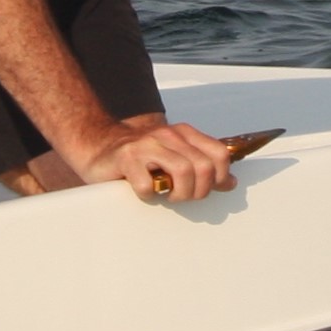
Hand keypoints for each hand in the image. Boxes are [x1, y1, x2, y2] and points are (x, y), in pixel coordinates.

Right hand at [74, 117, 238, 202]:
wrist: (100, 147)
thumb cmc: (141, 158)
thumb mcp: (176, 156)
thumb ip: (202, 166)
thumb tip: (230, 183)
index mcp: (184, 133)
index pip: (219, 153)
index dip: (221, 177)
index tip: (211, 190)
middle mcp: (168, 135)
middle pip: (203, 167)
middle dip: (199, 191)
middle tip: (185, 197)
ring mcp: (148, 144)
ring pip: (183, 173)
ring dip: (179, 194)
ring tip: (168, 196)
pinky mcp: (127, 157)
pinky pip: (148, 185)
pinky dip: (150, 196)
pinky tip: (145, 192)